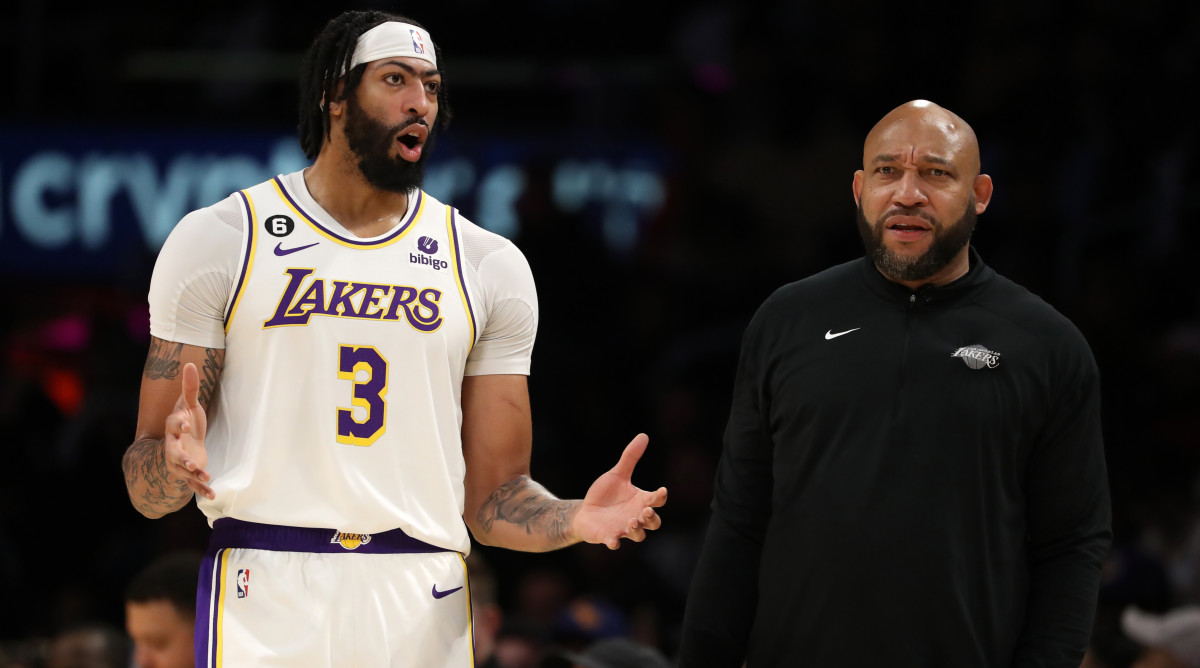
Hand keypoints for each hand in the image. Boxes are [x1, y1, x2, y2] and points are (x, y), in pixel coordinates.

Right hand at [163, 362, 213, 499]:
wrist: (182, 445)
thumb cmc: (187, 422)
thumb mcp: (189, 406)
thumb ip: (190, 387)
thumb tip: (190, 363)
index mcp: (173, 428)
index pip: (172, 425)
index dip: (177, 423)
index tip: (184, 422)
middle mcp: (172, 446)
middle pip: (171, 452)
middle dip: (180, 457)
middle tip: (190, 461)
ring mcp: (178, 461)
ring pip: (182, 469)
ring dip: (192, 474)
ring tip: (205, 475)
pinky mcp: (188, 473)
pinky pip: (192, 483)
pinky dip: (202, 489)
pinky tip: (212, 495)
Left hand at [573, 433, 667, 549]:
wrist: (586, 511)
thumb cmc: (606, 494)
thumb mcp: (617, 474)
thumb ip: (630, 458)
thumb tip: (643, 436)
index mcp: (641, 501)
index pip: (657, 501)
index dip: (660, 497)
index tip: (661, 491)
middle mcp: (636, 517)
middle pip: (654, 523)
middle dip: (652, 519)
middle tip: (646, 511)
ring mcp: (623, 529)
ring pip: (639, 535)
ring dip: (637, 530)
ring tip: (631, 522)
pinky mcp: (608, 536)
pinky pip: (614, 542)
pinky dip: (615, 542)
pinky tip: (613, 541)